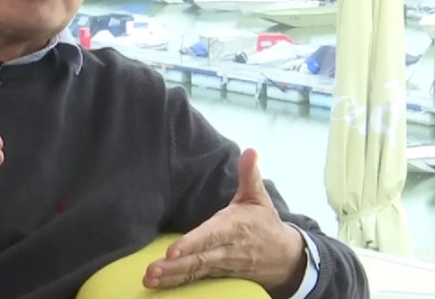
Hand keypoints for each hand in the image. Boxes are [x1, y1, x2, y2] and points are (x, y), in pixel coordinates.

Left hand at [143, 149, 305, 297]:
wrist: (285, 257)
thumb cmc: (265, 222)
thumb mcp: (259, 196)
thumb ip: (250, 175)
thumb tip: (250, 151)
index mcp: (234, 226)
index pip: (211, 235)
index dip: (192, 243)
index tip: (172, 250)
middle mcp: (227, 248)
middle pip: (199, 258)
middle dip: (175, 265)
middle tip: (152, 269)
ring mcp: (222, 264)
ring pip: (195, 271)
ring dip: (171, 276)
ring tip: (150, 278)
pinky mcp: (217, 274)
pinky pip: (196, 280)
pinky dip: (177, 283)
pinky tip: (158, 284)